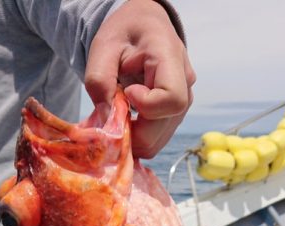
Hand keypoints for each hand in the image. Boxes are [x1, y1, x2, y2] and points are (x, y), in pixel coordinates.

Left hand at [85, 0, 195, 158]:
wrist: (142, 27)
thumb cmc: (124, 32)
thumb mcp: (103, 47)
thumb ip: (99, 80)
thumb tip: (107, 120)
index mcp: (170, 56)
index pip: (172, 99)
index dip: (146, 105)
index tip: (126, 92)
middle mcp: (185, 82)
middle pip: (162, 127)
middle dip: (132, 131)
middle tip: (110, 116)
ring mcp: (184, 100)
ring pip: (158, 139)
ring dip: (132, 136)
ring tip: (117, 114)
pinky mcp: (175, 114)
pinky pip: (156, 139)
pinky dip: (137, 137)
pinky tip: (126, 120)